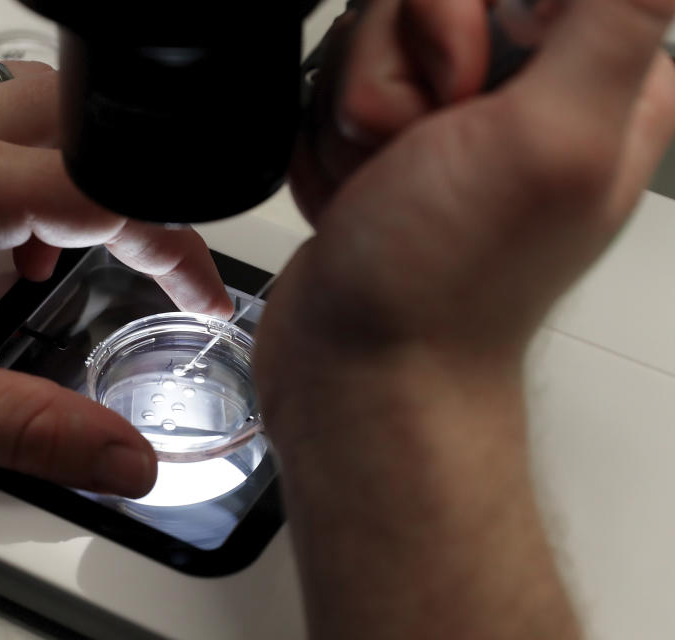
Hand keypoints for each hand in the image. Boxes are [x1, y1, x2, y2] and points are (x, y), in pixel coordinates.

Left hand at [0, 62, 232, 497]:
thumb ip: (29, 430)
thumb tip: (124, 457)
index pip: (111, 195)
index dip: (178, 248)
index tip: (200, 293)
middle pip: (80, 119)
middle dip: (131, 188)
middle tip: (146, 255)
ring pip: (24, 103)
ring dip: (66, 167)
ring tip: (52, 250)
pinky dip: (6, 163)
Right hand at [256, 0, 674, 636]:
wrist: (359, 364)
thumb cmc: (445, 281)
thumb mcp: (553, 137)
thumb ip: (615, 18)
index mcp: (596, 80)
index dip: (464, 14)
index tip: (463, 82)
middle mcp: (521, 95)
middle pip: (428, 1)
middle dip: (399, 74)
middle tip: (421, 147)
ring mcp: (441, 124)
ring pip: (366, 45)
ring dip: (352, 120)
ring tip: (380, 187)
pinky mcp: (379, 149)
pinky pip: (327, 97)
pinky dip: (326, 149)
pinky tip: (352, 199)